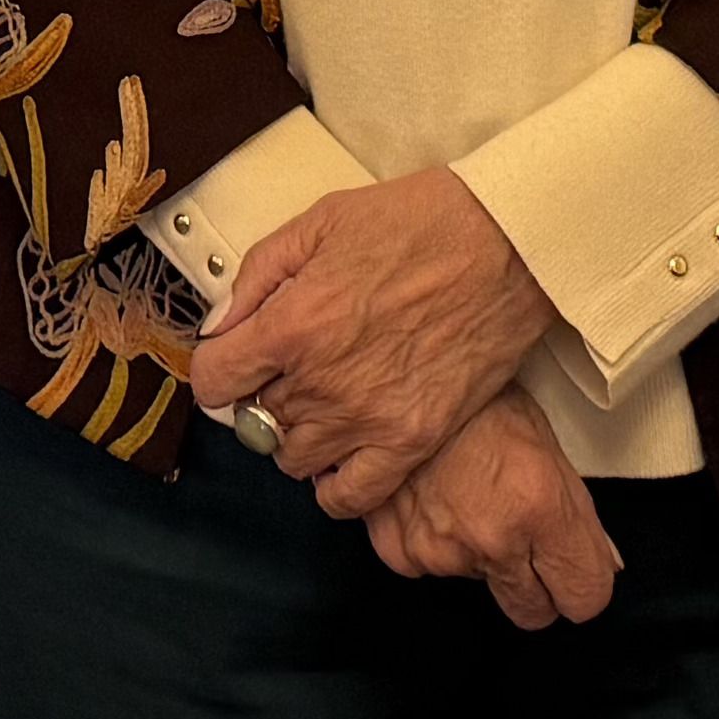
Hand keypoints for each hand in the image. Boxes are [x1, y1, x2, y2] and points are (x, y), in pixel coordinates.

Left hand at [185, 167, 554, 516]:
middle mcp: (322, 383)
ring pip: (293, 459)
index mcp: (292, 324)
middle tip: (295, 365)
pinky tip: (343, 454)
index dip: (218, 366)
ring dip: (298, 434)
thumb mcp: (320, 223)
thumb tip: (221, 324)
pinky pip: (350, 496)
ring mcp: (367, 419)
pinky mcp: (412, 441)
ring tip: (324, 401)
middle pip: (254, 419)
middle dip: (264, 392)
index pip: (213, 380)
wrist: (505, 244)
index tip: (233, 360)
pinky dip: (336, 484)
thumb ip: (257, 276)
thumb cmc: (420, 224)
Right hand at [365, 387, 622, 627]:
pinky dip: (435, 544)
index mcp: (542, 509)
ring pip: (480, 587)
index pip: (585, 599)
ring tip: (469, 499)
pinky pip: (429, 571)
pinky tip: (435, 501)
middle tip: (523, 540)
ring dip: (480, 557)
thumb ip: (576, 516)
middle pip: (533, 614)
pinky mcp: (401, 553)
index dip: (582, 586)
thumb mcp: (548, 448)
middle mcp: (495, 540)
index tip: (573, 572)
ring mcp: (442, 552)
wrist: (406, 376)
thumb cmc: (484, 402)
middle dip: (535, 587)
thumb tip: (602, 564)